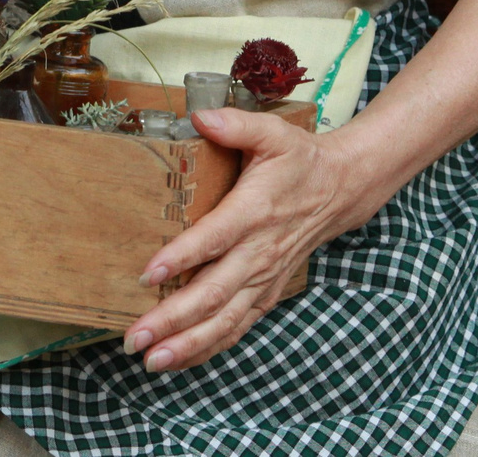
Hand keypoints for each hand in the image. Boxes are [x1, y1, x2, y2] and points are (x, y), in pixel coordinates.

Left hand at [121, 108, 370, 372]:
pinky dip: (209, 347)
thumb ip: (236, 124)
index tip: (147, 274)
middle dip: (173, 319)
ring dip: (188, 344)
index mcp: (255, 211)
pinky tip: (180, 360)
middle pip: (213, 292)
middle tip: (137, 337)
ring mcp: (264, 277)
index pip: (214, 238)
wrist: (341, 189)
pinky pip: (237, 327)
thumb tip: (201, 116)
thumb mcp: (272, 133)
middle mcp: (259, 252)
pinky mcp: (267, 292)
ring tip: (152, 360)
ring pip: (224, 319)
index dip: (181, 258)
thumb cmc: (299, 161)